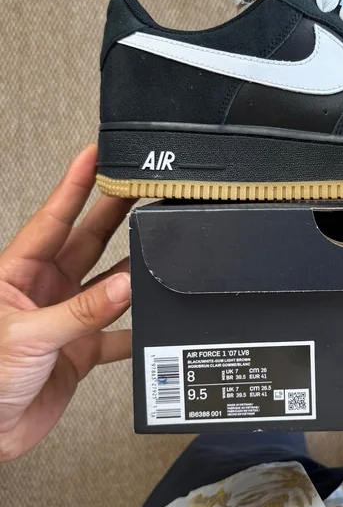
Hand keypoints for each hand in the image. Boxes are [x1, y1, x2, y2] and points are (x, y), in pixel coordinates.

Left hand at [0, 145, 133, 460]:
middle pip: (89, 242)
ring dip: (134, 271)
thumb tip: (126, 286)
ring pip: (109, 284)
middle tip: (142, 189)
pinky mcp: (81, 349)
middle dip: (116, 214)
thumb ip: (81, 311)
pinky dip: (138, 330)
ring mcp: (66, 319)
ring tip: (159, 251)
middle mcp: (46, 290)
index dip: (75, 185)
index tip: (96, 156)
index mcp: (18, 274)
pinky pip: (118, 332)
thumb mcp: (27, 337)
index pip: (53, 218)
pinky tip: (154, 323)